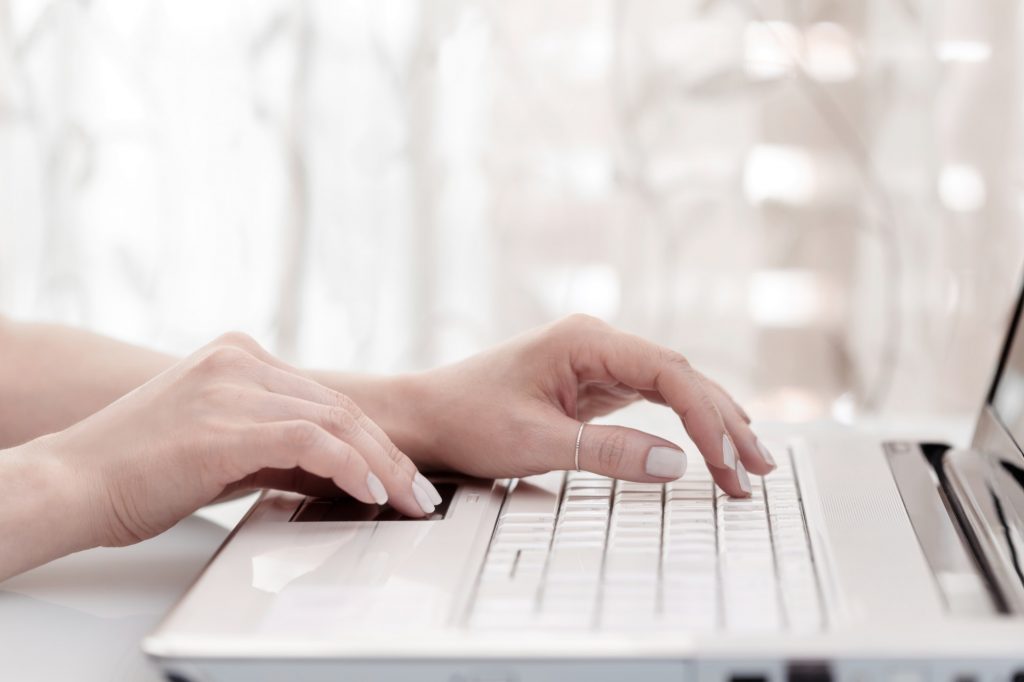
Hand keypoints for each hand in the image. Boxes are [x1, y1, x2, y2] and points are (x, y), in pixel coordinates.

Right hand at [20, 333, 442, 550]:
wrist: (71, 483)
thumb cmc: (138, 473)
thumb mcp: (222, 450)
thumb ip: (279, 452)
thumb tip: (338, 473)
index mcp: (238, 357)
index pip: (325, 399)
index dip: (371, 440)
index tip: (400, 475)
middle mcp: (239, 360)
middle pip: (339, 407)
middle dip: (388, 454)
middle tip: (419, 492)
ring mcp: (232, 386)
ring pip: (335, 420)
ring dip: (381, 464)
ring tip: (407, 499)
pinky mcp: (226, 422)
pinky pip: (311, 441)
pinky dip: (349, 466)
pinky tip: (369, 492)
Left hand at [404, 315, 773, 496]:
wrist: (427, 415)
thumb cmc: (468, 418)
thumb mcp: (537, 442)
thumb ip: (607, 452)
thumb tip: (676, 462)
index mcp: (585, 340)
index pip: (666, 373)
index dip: (704, 416)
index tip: (726, 458)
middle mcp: (597, 343)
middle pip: (680, 377)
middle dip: (722, 422)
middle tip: (756, 468)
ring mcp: (598, 362)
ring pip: (672, 388)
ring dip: (710, 423)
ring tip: (747, 464)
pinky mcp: (594, 385)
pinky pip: (653, 401)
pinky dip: (683, 425)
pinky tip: (709, 444)